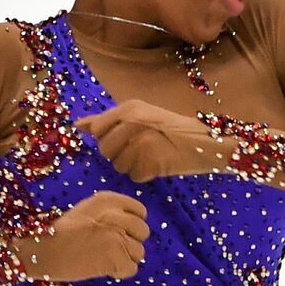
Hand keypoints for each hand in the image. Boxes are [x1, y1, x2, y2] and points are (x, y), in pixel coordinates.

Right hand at [8, 190, 149, 281]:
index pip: (141, 212)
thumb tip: (131, 226)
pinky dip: (119, 273)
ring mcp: (118, 235)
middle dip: (130, 243)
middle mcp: (117, 214)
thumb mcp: (86, 210)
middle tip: (110, 250)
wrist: (42, 250)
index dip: (132, 226)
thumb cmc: (60, 233)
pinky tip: (103, 269)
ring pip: (139, 252)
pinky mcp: (116, 256)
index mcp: (109, 200)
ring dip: (124, 259)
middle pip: (143, 232)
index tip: (120, 234)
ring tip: (103, 259)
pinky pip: (131, 269)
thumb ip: (110, 213)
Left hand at [75, 98, 232, 182]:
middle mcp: (132, 123)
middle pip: (105, 151)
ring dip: (132, 165)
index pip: (98, 130)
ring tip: (152, 155)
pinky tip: (159, 165)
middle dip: (119, 154)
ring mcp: (141, 143)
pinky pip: (134, 177)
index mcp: (129, 108)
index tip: (125, 138)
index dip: (108, 139)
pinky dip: (146, 175)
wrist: (207, 141)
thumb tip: (77, 125)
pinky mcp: (150, 162)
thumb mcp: (139, 116)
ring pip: (118, 166)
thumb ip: (107, 121)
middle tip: (143, 148)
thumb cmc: (172, 130)